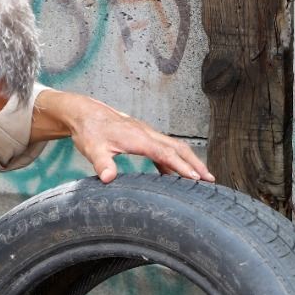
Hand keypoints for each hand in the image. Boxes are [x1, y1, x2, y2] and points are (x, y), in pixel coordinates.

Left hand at [32, 90, 214, 184]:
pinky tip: (175, 175)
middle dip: (195, 164)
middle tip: (210, 180)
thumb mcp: (92, 149)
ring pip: (175, 147)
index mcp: (138, 138)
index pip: (165, 153)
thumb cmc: (90, 131)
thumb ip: (102, 164)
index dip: (181, 166)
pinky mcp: (144, 137)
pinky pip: (165, 149)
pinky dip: (174, 161)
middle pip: (178, 148)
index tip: (195, 178)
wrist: (85, 114)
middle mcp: (147, 134)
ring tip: (202, 179)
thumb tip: (108, 178)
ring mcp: (147, 134)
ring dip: (189, 162)